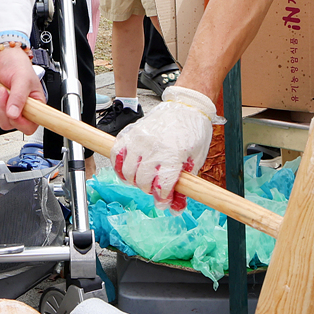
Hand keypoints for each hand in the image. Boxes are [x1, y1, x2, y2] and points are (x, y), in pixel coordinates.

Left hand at [0, 45, 40, 131]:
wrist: (2, 54)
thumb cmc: (18, 64)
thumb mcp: (23, 79)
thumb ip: (18, 97)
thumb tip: (13, 114)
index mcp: (33, 106)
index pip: (29, 126)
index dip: (20, 123)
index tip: (13, 112)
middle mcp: (19, 109)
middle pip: (7, 123)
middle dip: (1, 107)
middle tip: (3, 90)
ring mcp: (4, 107)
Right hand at [111, 85, 215, 208]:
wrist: (186, 106)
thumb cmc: (194, 131)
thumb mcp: (196, 160)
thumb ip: (185, 184)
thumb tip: (176, 208)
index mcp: (173, 154)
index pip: (162, 186)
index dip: (163, 198)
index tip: (164, 201)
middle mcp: (153, 147)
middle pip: (142, 181)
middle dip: (149, 189)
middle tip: (155, 187)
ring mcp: (139, 139)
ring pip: (128, 172)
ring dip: (134, 180)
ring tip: (143, 178)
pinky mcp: (130, 132)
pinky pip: (117, 154)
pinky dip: (119, 166)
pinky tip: (128, 170)